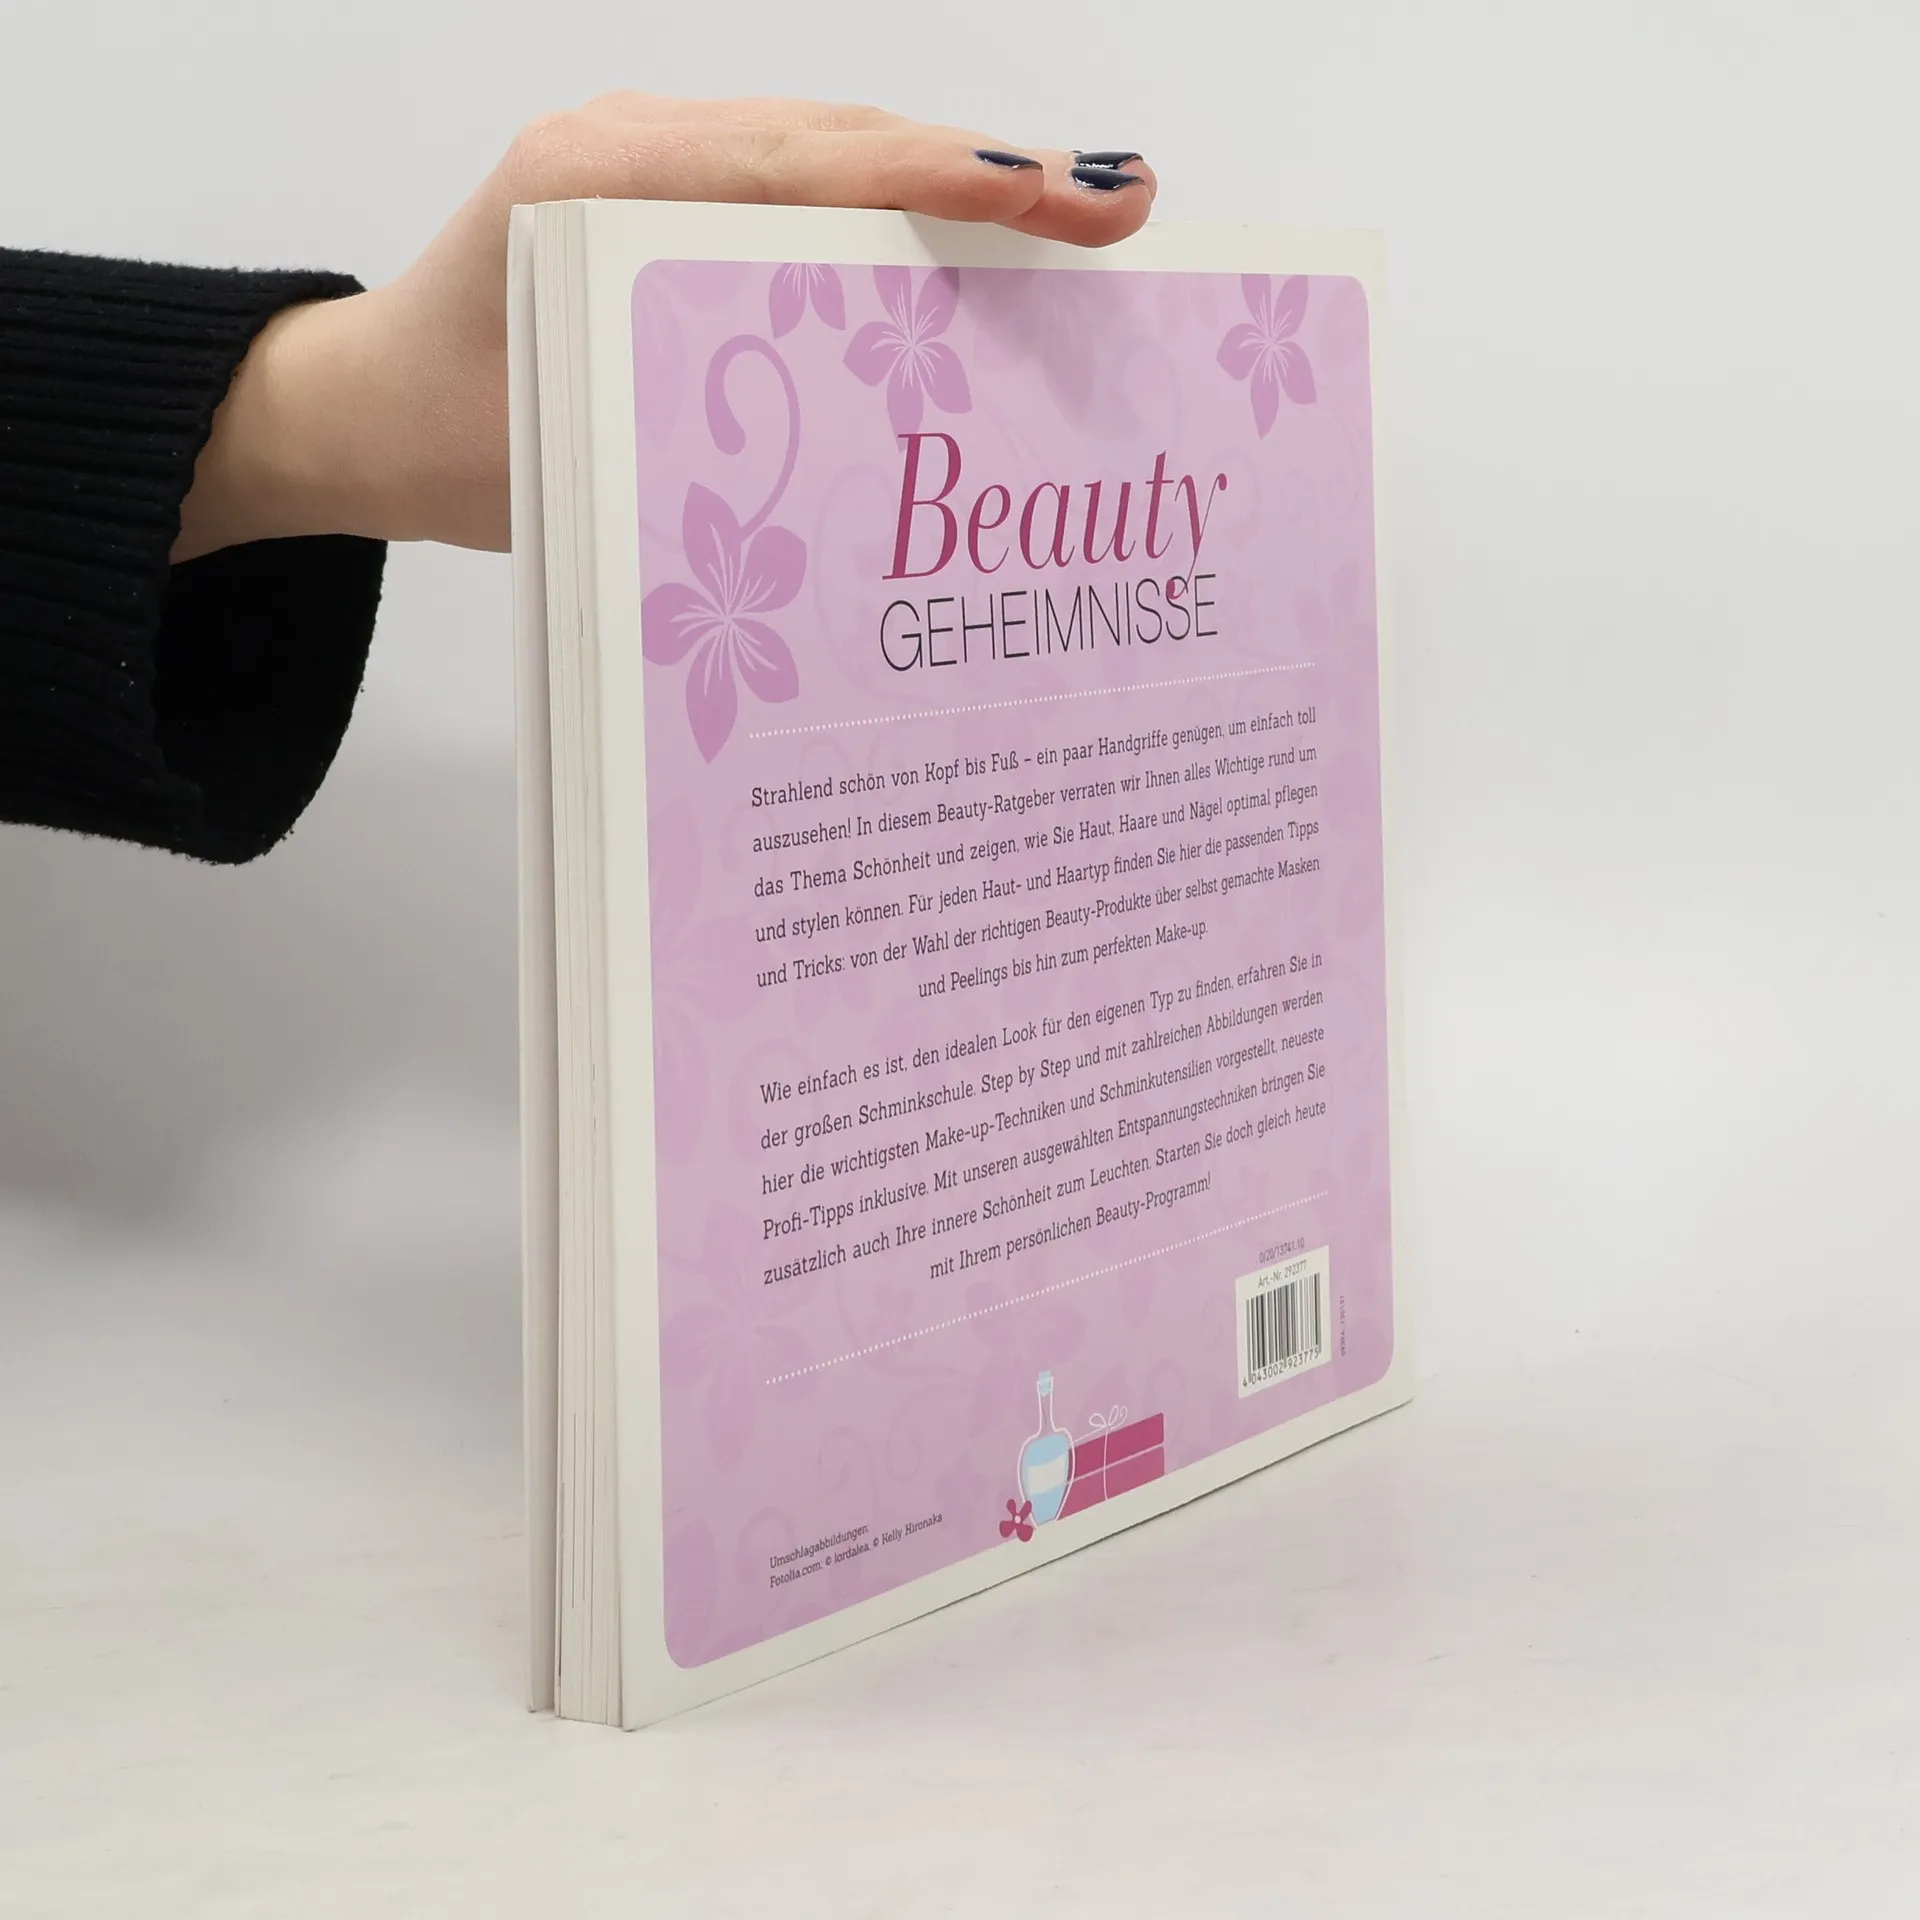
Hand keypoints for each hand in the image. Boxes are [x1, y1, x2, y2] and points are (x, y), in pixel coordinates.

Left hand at [173, 97, 1156, 561]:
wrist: (365, 408)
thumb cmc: (456, 446)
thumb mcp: (577, 460)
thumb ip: (700, 426)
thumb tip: (877, 426)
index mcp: (597, 196)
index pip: (804, 165)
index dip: (938, 178)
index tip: (1051, 191)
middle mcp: (633, 145)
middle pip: (844, 136)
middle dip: (990, 165)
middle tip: (1119, 202)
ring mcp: (652, 149)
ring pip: (837, 145)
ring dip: (959, 177)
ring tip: (1081, 211)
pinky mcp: (668, 178)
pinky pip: (803, 174)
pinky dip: (897, 200)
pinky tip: (981, 237)